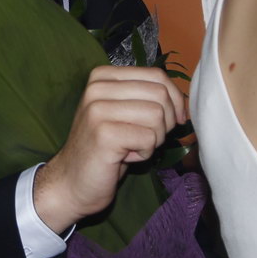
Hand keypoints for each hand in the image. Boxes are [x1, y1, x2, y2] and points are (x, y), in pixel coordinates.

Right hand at [33, 65, 185, 232]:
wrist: (71, 181)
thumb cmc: (104, 148)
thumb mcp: (124, 113)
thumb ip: (146, 98)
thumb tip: (184, 100)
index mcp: (102, 77)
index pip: (156, 75)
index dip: (174, 100)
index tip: (170, 121)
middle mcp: (97, 88)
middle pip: (160, 94)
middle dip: (165, 121)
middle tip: (147, 138)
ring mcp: (98, 109)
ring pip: (158, 116)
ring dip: (154, 139)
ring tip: (132, 147)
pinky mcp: (104, 134)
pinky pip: (150, 138)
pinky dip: (145, 153)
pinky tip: (125, 157)